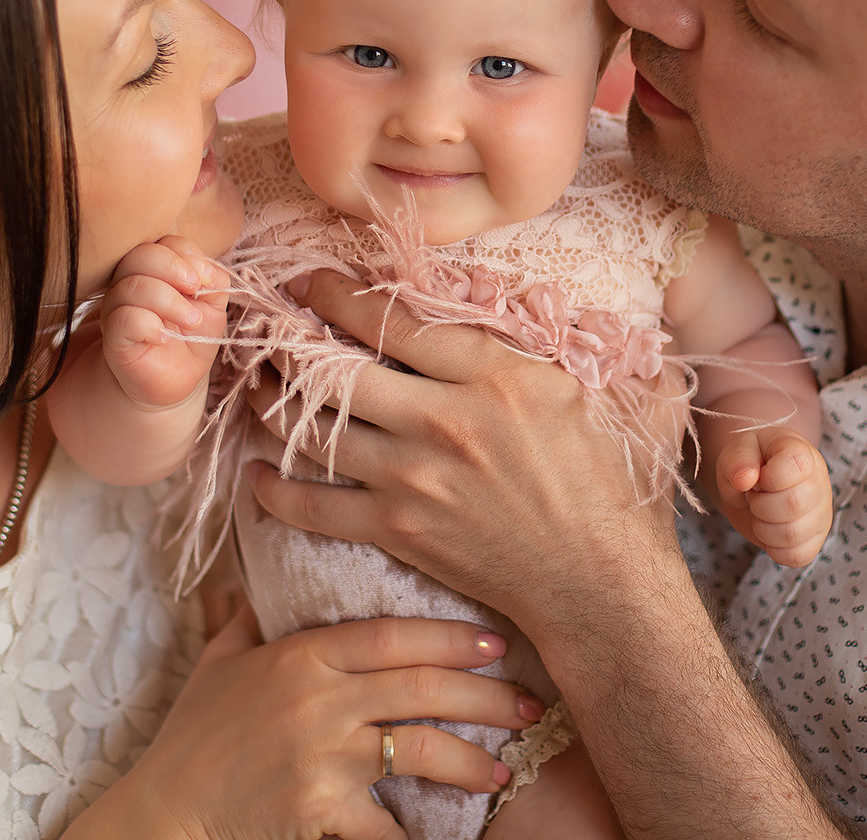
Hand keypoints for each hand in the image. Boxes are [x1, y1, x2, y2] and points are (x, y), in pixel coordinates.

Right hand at [100, 235, 228, 408]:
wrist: (174, 380)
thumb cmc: (191, 337)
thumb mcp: (212, 305)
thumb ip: (213, 280)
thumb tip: (207, 270)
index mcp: (155, 268)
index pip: (164, 242)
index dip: (186, 254)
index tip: (205, 279)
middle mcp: (130, 281)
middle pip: (142, 255)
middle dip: (174, 269)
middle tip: (196, 291)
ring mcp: (117, 307)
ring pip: (133, 286)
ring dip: (170, 302)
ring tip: (192, 322)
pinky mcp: (113, 335)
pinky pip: (124, 318)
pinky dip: (149, 325)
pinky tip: (163, 337)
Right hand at [101, 608, 541, 839]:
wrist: (164, 813)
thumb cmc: (191, 739)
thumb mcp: (219, 664)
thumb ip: (251, 620)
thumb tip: (265, 580)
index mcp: (301, 655)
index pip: (394, 635)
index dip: (451, 638)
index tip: (496, 644)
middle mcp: (318, 699)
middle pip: (423, 687)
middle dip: (486, 696)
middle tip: (529, 705)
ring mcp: (321, 757)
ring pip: (420, 749)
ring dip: (471, 762)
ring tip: (499, 771)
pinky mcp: (318, 810)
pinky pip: (387, 826)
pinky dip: (422, 835)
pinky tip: (451, 837)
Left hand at [244, 271, 682, 639]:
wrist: (601, 584)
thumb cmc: (612, 486)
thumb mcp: (606, 391)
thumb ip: (577, 338)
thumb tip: (564, 292)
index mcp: (497, 375)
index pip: (396, 320)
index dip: (340, 295)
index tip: (311, 283)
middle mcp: (445, 420)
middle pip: (337, 367)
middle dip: (289, 340)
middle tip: (267, 325)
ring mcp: (413, 478)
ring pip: (314, 429)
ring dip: (272, 403)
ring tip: (254, 383)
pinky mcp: (397, 530)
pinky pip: (312, 505)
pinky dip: (275, 488)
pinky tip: (257, 471)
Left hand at [709, 424, 831, 566]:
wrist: (753, 480)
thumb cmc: (750, 462)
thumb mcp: (737, 451)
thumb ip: (738, 459)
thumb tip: (744, 479)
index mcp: (803, 454)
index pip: (795, 467)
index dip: (766, 478)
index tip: (757, 476)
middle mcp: (820, 483)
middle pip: (793, 505)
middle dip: (760, 504)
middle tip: (754, 496)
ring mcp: (822, 514)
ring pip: (793, 535)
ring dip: (763, 528)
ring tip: (761, 512)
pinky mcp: (816, 540)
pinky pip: (797, 556)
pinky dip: (774, 548)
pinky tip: (769, 529)